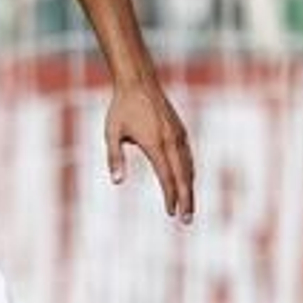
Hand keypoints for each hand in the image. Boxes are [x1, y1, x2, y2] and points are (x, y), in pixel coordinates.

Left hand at [105, 78, 194, 223]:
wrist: (138, 82)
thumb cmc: (121, 108)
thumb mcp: (111, 132)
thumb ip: (114, 157)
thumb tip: (117, 181)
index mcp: (155, 143)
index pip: (166, 176)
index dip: (170, 196)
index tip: (171, 213)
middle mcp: (171, 140)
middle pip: (183, 176)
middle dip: (186, 199)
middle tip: (186, 220)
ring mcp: (179, 135)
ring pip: (189, 167)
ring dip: (190, 188)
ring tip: (189, 207)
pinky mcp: (181, 131)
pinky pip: (188, 156)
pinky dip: (189, 172)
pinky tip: (187, 182)